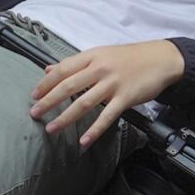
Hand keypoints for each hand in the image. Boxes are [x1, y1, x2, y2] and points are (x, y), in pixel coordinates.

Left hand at [30, 41, 185, 146]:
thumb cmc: (130, 57)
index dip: (46, 82)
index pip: (63, 69)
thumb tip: (49, 69)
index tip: (34, 95)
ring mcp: (113, 84)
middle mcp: (100, 69)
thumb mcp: (101, 54)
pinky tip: (83, 141)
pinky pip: (107, 116)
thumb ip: (76, 63)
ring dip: (65, 118)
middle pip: (69, 86)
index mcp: (92, 56)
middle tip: (34, 114)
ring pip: (84, 103)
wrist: (161, 59)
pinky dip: (94, 130)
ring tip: (51, 129)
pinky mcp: (125, 98)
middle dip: (49, 101)